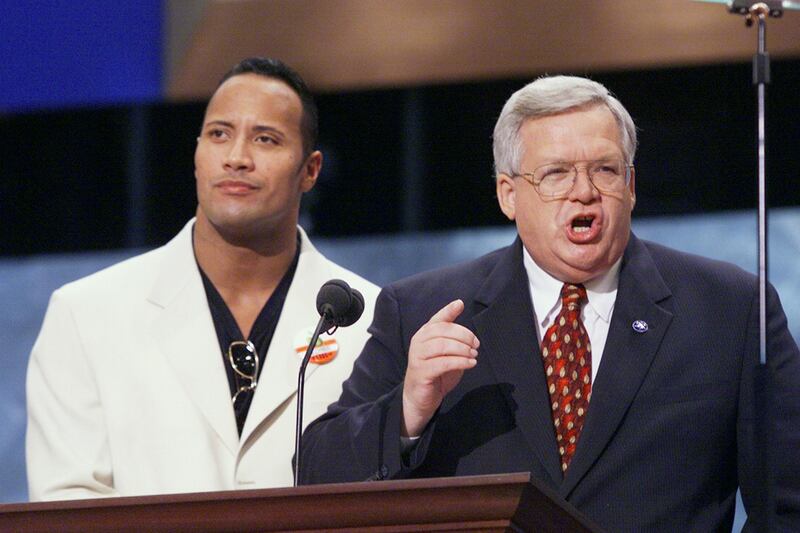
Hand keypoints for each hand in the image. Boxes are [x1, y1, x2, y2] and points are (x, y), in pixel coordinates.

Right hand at [401, 299, 478, 436]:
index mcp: (424, 335)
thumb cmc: (436, 375)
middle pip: (443, 330)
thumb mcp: (447, 356)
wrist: (420, 399)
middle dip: (463, 335)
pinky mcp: (421, 371)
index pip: (437, 319)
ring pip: (443, 345)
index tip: (460, 304)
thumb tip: (471, 336)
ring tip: (473, 355)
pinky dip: (460, 362)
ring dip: (462, 349)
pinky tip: (470, 363)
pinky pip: (444, 362)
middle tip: (476, 344)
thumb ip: (455, 344)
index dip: (448, 311)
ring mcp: (418, 356)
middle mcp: (418, 342)